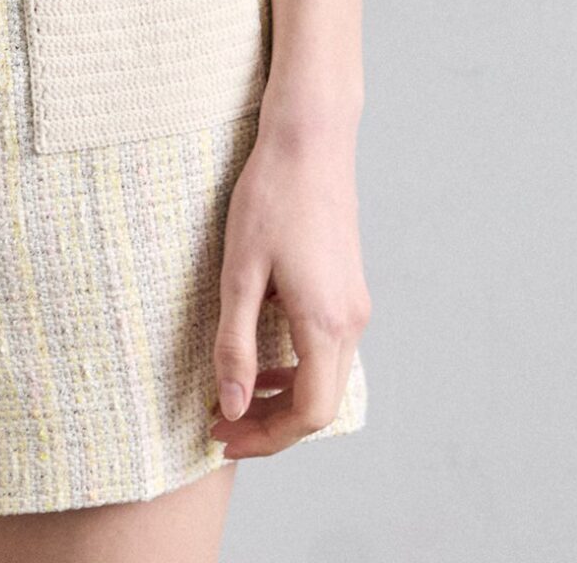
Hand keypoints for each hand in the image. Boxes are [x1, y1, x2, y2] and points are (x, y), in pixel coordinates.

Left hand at [207, 115, 369, 460]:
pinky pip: (327, 351)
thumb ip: (236, 344)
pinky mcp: (349, 290)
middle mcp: (351, 323)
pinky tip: (262, 356)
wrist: (311, 139)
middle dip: (271, 426)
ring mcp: (355, 306)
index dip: (265, 436)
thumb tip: (233, 406)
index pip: (308, 415)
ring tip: (235, 396)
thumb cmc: (271, 197)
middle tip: (222, 425)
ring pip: (326, 379)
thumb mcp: (240, 272)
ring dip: (283, 398)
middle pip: (321, 406)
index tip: (221, 435)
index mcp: (326, 324)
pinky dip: (296, 368)